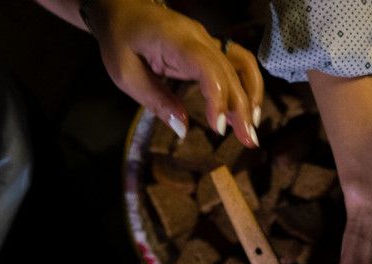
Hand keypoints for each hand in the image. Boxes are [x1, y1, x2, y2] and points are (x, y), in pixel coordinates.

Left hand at [86, 0, 263, 145]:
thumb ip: (155, 101)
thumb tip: (183, 129)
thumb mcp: (126, 75)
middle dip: (241, 108)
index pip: (207, 67)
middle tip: (248, 142)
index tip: (217, 128)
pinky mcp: (211, 47)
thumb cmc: (120, 40)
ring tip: (251, 129)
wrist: (123, 10)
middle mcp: (199, 38)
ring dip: (250, 98)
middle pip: (230, 71)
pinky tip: (248, 110)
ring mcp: (208, 40)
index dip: (217, 98)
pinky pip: (238, 63)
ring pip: (241, 66)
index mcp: (175, 41)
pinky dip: (247, 86)